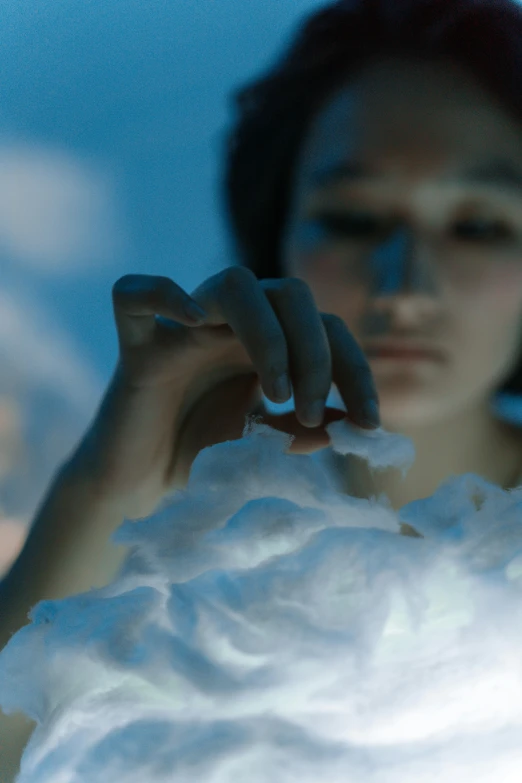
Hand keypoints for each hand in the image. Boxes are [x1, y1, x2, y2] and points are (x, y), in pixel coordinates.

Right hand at [71, 268, 379, 516]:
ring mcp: (183, 329)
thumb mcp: (264, 446)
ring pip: (235, 284)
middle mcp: (231, 325)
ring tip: (278, 398)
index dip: (355, 371)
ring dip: (269, 336)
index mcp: (268, 342)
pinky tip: (193, 320)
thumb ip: (304, 430)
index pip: (326, 328)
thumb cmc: (203, 458)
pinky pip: (135, 294)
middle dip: (316, 353)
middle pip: (291, 294)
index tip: (370, 424)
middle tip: (312, 412)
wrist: (142, 486)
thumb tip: (351, 423)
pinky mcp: (136, 347)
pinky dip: (164, 294)